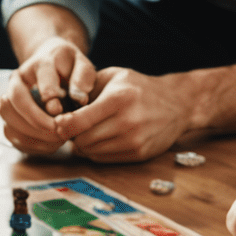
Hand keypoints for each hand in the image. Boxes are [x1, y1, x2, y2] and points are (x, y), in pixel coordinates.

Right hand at [0, 36, 96, 153]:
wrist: (53, 67)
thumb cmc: (70, 69)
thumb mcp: (82, 66)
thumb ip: (83, 78)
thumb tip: (79, 98)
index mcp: (40, 64)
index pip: (40, 79)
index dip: (50, 97)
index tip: (61, 110)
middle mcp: (18, 80)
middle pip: (16, 101)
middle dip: (37, 120)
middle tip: (59, 132)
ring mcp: (10, 98)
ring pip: (10, 120)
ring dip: (34, 135)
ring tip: (58, 139)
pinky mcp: (10, 116)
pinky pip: (13, 136)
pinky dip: (32, 144)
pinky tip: (51, 144)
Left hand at [53, 67, 186, 162]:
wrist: (177, 104)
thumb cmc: (138, 87)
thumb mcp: (113, 76)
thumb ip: (86, 88)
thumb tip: (59, 106)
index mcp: (118, 99)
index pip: (78, 122)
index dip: (61, 125)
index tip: (57, 122)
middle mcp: (127, 122)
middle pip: (82, 140)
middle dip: (72, 135)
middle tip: (72, 126)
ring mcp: (134, 141)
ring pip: (91, 152)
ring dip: (83, 144)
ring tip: (87, 131)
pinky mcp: (139, 155)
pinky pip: (103, 159)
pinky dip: (96, 151)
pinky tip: (101, 138)